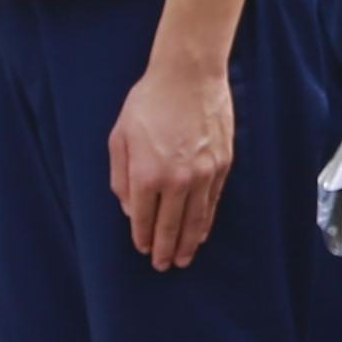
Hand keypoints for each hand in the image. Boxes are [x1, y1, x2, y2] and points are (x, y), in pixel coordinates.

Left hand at [111, 45, 236, 269]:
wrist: (190, 75)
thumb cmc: (149, 102)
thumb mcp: (119, 138)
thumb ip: (120, 177)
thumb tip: (131, 208)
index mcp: (147, 175)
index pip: (143, 219)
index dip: (142, 238)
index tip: (142, 249)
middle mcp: (177, 180)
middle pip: (170, 226)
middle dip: (165, 249)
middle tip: (163, 266)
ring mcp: (203, 174)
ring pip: (195, 219)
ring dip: (188, 242)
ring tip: (183, 258)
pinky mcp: (222, 164)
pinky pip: (213, 201)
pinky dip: (206, 220)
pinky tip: (201, 231)